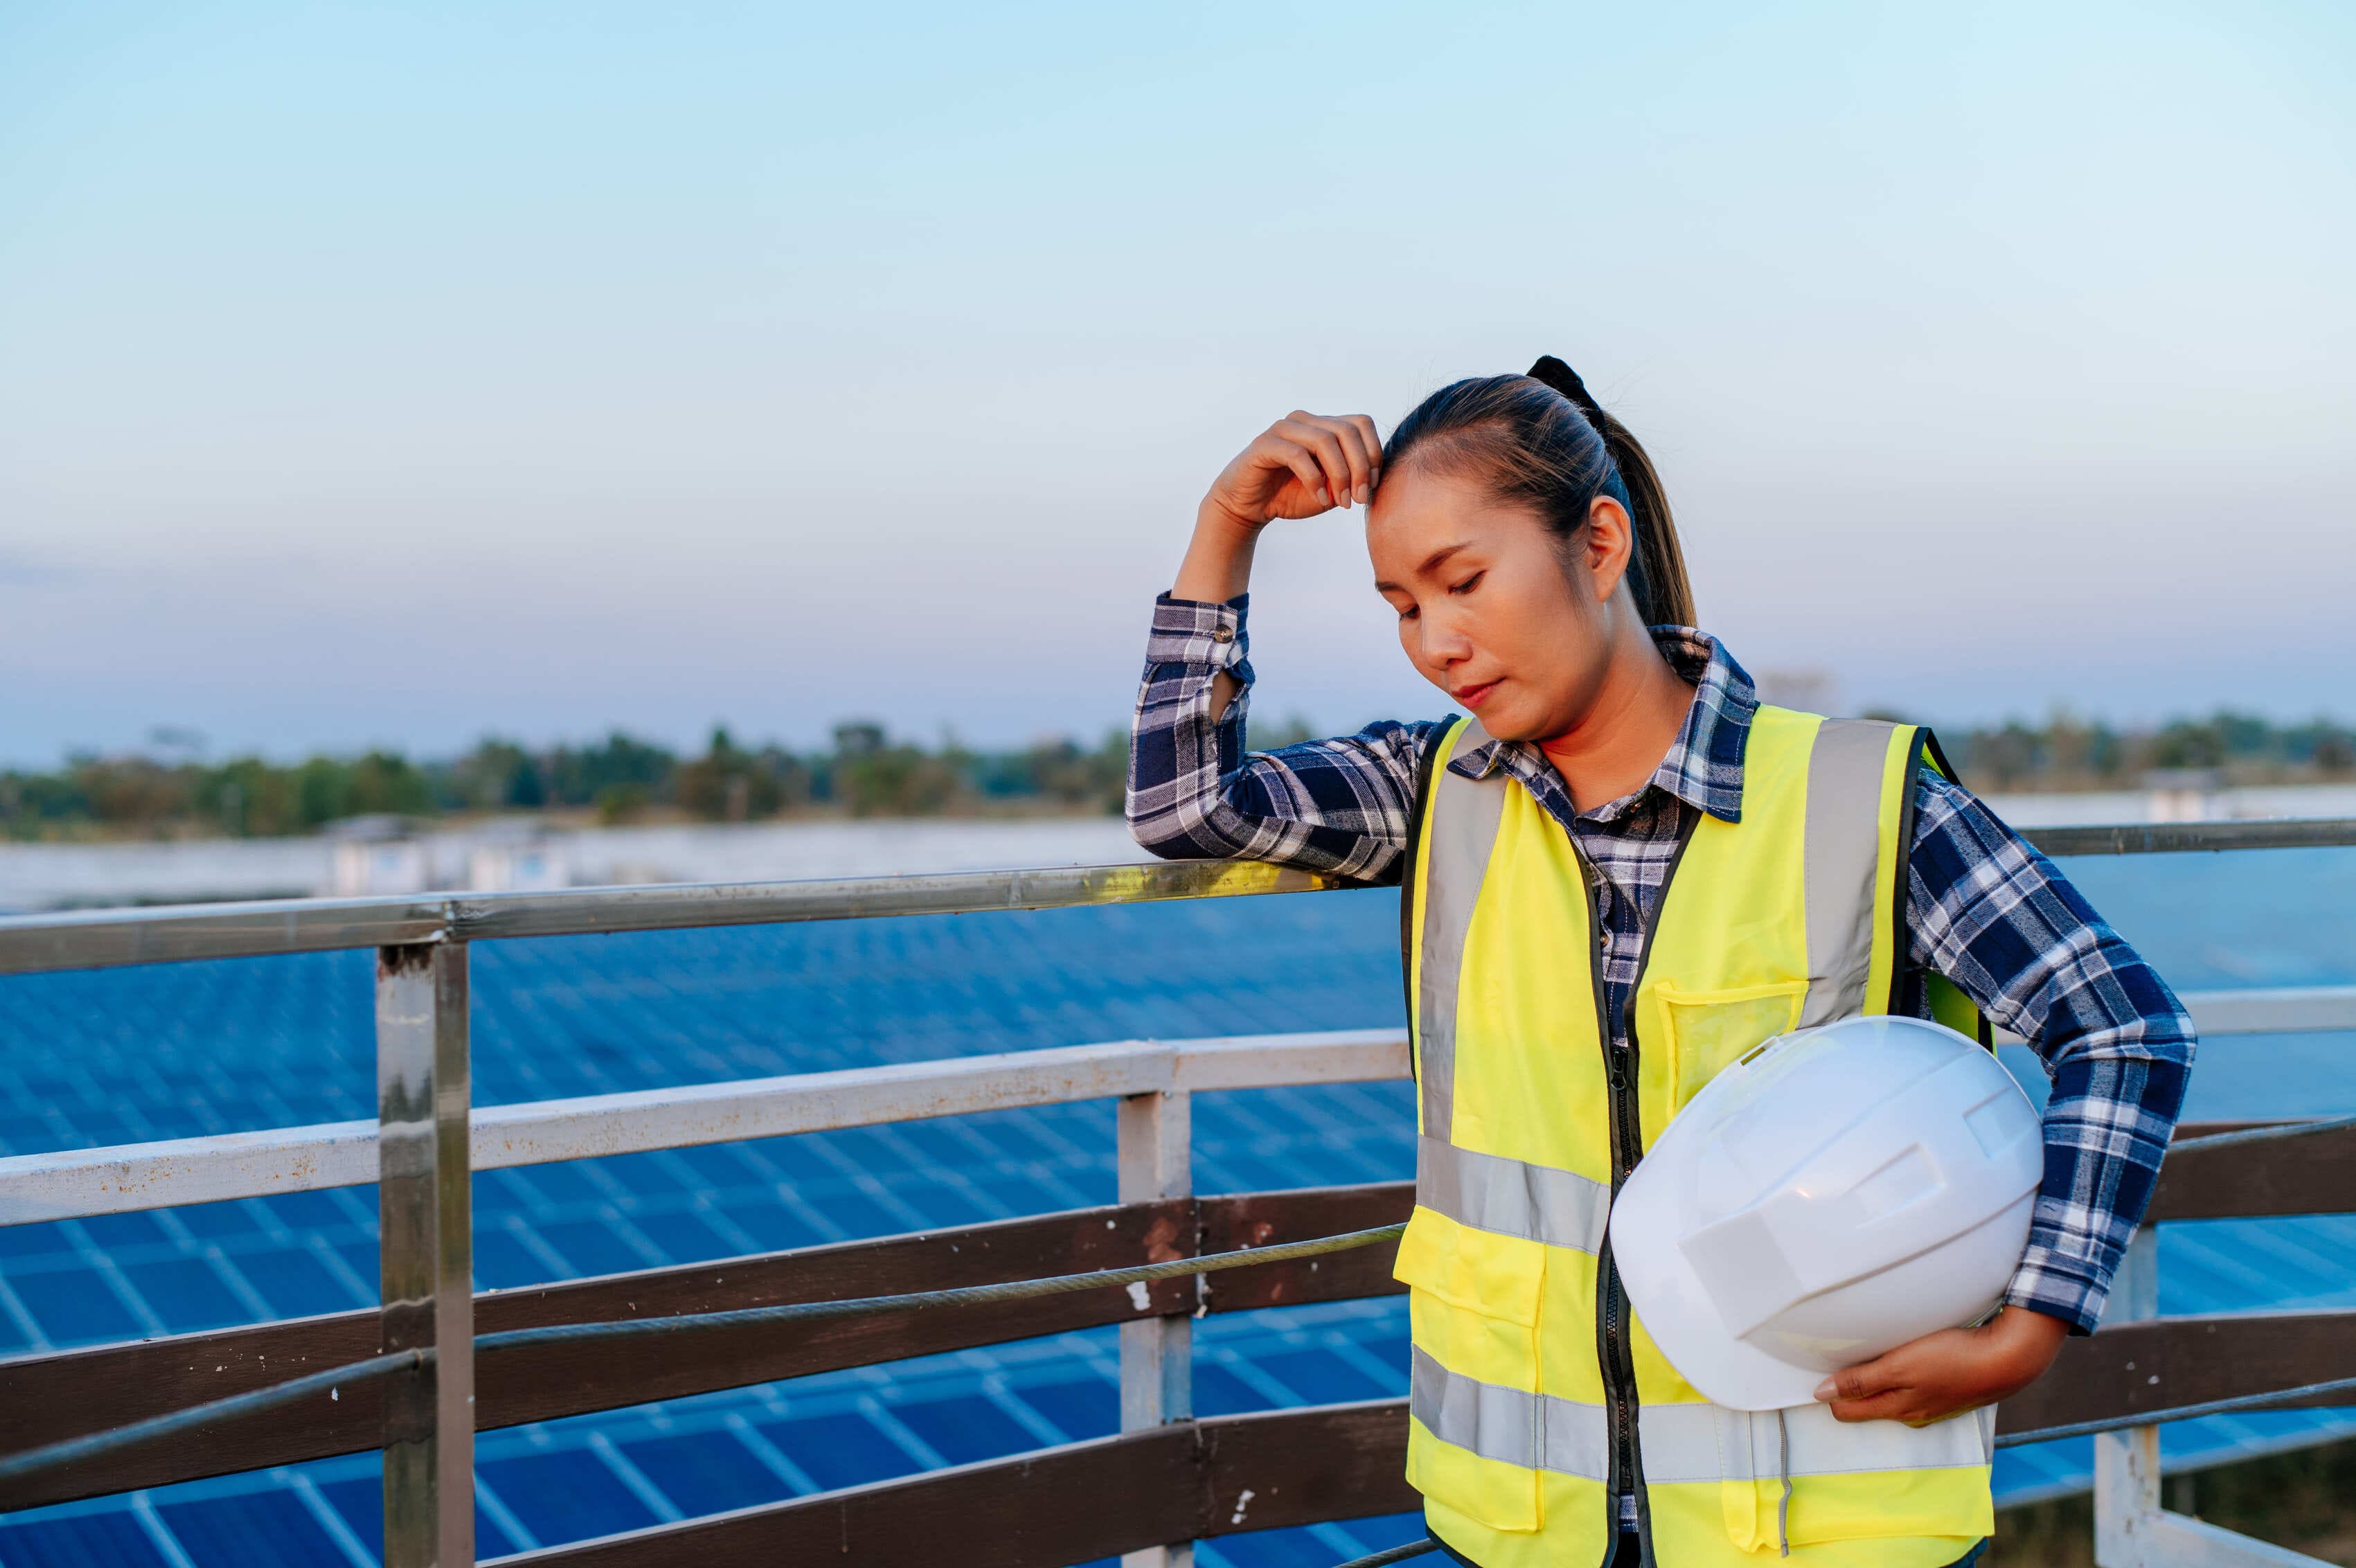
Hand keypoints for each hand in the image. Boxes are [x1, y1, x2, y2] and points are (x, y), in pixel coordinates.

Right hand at [1201, 412, 1383, 530]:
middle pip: (1348, 430)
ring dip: (1340, 475)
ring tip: (1342, 502)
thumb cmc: (1289, 496)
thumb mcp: (1329, 490)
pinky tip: (1318, 499)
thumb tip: (1369, 475)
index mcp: (1323, 426)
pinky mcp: (1265, 444)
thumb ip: (1349, 479)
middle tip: (1360, 498)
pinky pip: (1298, 455)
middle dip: (1360, 467)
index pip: (1361, 424)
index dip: (1373, 454)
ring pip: (1326, 440)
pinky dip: (1314, 479)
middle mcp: (1305, 421)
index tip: (1371, 487)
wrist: (1247, 507)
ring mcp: (1284, 428)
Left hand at [1814, 1306, 2068, 1424]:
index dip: (1829, 1391)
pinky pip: (1911, 1385)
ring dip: (1875, 1377)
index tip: (1816, 1368)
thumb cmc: (1954, 1359)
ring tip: (1868, 1350)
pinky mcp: (1946, 1389)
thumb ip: (1861, 1381)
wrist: (2008, 1357)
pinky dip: (1901, 1372)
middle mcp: (1913, 1413)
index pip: (1846, 1410)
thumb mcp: (1901, 1367)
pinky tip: (1904, 1354)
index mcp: (1898, 1409)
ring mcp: (1931, 1403)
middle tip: (1837, 1356)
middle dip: (1848, 1386)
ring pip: (1889, 1393)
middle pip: (1866, 1402)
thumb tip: (1822, 1394)